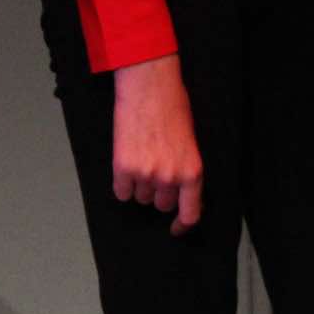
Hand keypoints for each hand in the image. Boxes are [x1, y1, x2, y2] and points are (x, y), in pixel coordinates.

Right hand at [111, 54, 203, 234]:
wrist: (149, 85)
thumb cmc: (172, 106)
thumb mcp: (190, 142)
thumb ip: (186, 169)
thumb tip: (179, 192)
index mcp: (192, 172)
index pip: (190, 213)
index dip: (182, 225)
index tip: (175, 228)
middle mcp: (170, 177)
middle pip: (161, 205)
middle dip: (158, 193)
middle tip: (154, 170)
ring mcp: (146, 174)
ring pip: (140, 197)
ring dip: (139, 185)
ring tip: (141, 157)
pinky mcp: (123, 167)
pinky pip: (121, 191)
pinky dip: (122, 183)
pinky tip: (126, 162)